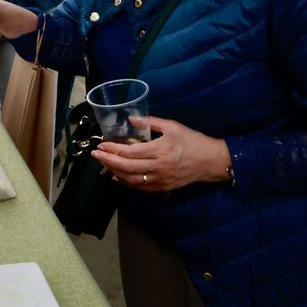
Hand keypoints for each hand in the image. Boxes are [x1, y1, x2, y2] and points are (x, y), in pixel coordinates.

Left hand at [91, 117, 231, 191]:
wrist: (212, 161)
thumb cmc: (192, 140)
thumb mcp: (172, 126)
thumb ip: (150, 122)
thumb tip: (131, 119)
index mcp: (159, 150)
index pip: (129, 152)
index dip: (112, 149)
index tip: (101, 144)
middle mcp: (158, 167)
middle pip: (126, 167)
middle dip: (107, 161)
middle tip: (95, 155)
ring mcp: (160, 180)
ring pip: (131, 179)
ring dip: (114, 172)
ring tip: (103, 164)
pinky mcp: (163, 187)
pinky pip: (140, 187)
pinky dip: (126, 183)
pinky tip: (117, 177)